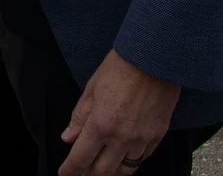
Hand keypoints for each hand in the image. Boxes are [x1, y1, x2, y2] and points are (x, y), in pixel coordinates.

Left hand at [58, 50, 180, 175]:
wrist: (153, 59)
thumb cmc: (120, 69)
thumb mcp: (91, 90)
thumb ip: (79, 118)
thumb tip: (68, 138)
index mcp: (100, 125)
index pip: (80, 159)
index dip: (70, 171)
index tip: (65, 174)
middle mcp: (121, 137)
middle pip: (103, 172)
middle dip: (89, 175)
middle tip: (82, 172)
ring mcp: (142, 139)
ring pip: (125, 170)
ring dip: (112, 172)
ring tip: (103, 168)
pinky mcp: (157, 136)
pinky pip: (142, 158)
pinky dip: (131, 160)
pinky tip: (123, 156)